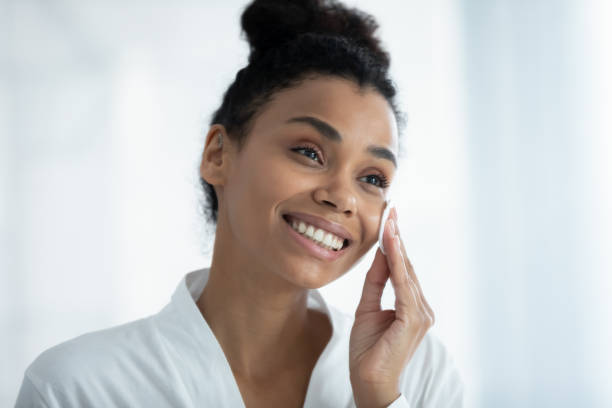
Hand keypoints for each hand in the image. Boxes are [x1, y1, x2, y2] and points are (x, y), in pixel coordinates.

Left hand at [349, 208, 434, 407]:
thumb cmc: (368, 351)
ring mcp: (421, 314)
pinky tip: (392, 245)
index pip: (403, 269)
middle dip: (397, 237)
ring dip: (397, 244)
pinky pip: (404, 285)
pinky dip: (398, 263)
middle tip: (390, 210)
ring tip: (390, 220)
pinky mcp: (413, 319)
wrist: (368, 382)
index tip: (389, 219)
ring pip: (407, 272)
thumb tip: (379, 255)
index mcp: (411, 306)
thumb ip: (375, 283)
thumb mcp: (367, 308)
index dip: (396, 244)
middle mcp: (421, 308)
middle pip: (408, 266)